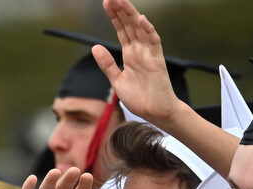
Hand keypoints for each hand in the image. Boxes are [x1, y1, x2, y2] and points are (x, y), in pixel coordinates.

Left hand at [95, 0, 181, 123]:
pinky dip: (148, 30)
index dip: (114, 17)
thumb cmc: (140, 99)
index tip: (106, 3)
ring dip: (131, 14)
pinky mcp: (157, 61)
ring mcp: (149, 54)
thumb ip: (107, 64)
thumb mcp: (117, 81)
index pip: (121, 30)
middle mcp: (140, 51)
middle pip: (129, 25)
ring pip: (140, 29)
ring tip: (121, 1)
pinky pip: (154, 42)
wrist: (156, 114)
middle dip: (121, 10)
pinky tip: (141, 19)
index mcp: (130, 54)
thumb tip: (95, 47)